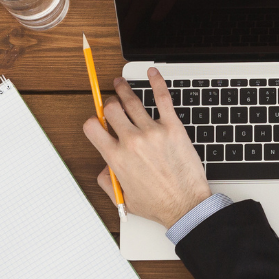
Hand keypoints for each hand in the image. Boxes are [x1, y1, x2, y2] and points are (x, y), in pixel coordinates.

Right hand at [82, 69, 211, 227]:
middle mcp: (132, 141)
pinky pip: (162, 97)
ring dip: (123, 89)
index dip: (92, 122)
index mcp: (116, 157)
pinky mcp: (173, 127)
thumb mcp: (123, 198)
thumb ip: (107, 182)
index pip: (92, 126)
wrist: (186, 206)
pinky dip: (157, 82)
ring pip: (131, 101)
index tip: (97, 121)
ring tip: (121, 83)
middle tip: (111, 104)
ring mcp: (153, 132)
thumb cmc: (158, 204)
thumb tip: (103, 168)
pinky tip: (152, 72)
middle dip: (108, 105)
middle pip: (111, 109)